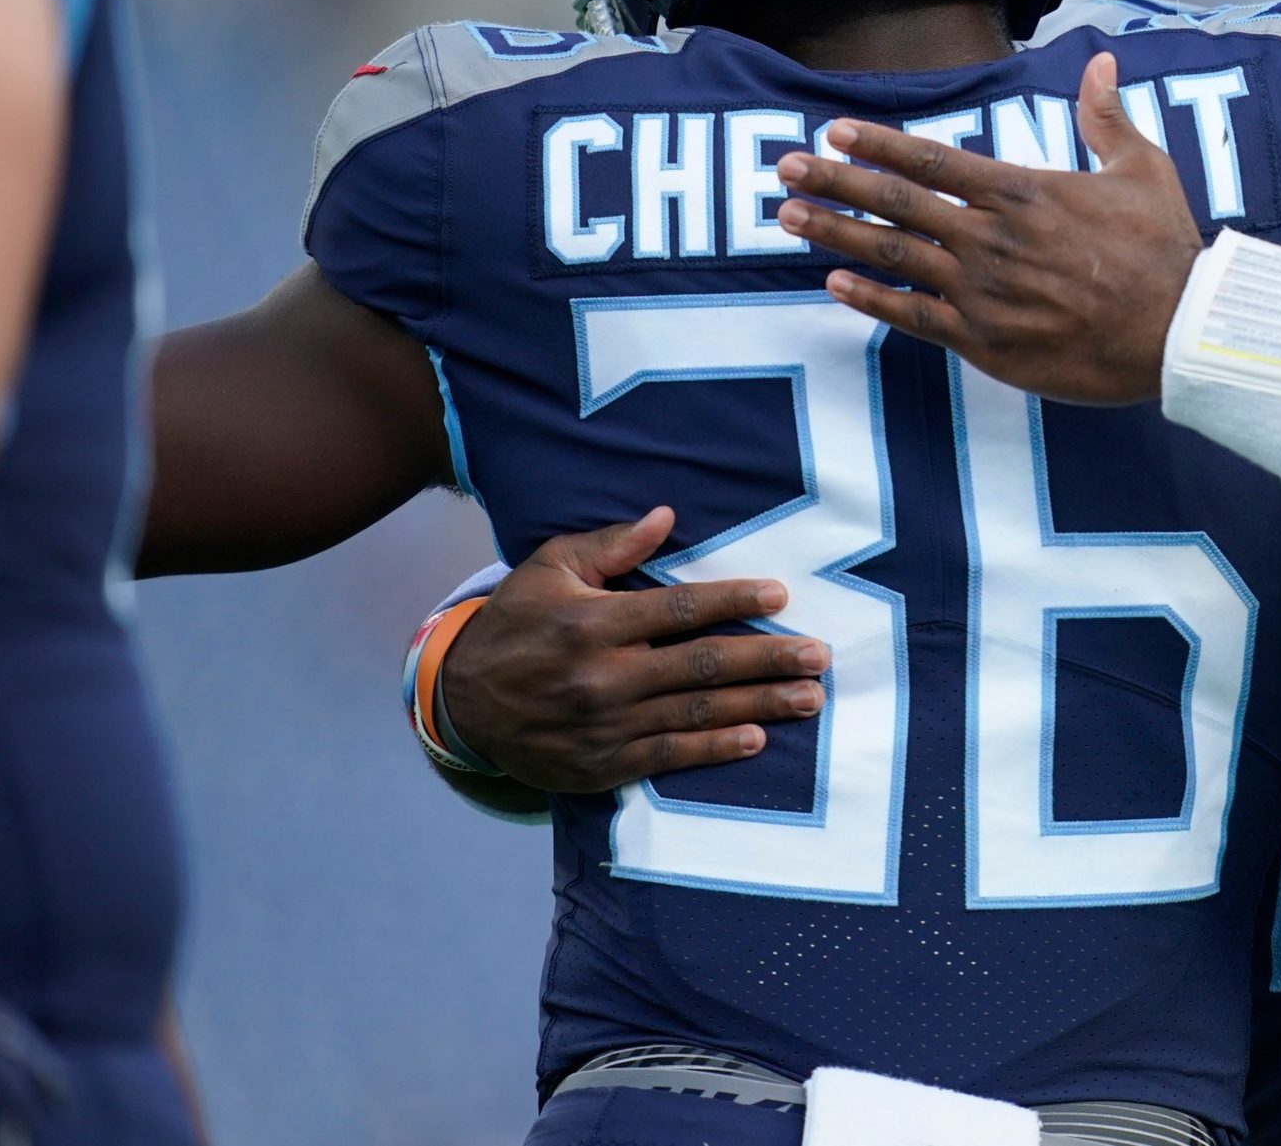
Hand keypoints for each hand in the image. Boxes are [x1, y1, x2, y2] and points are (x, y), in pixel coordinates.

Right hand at [439, 507, 829, 791]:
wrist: (461, 705)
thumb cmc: (516, 623)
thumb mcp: (549, 569)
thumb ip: (611, 545)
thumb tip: (666, 517)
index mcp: (593, 622)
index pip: (679, 609)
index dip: (734, 600)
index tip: (780, 594)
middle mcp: (603, 675)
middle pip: (703, 665)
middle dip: (768, 658)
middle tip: (819, 655)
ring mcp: (605, 725)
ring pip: (697, 713)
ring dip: (759, 705)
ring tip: (808, 698)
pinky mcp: (603, 764)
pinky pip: (669, 756)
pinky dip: (715, 749)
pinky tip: (756, 738)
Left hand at [772, 51, 1201, 405]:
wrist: (1179, 330)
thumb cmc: (1164, 251)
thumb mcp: (1142, 168)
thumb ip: (1106, 116)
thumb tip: (1101, 62)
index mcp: (1022, 191)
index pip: (931, 158)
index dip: (877, 143)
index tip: (835, 132)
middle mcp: (990, 237)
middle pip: (895, 200)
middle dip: (834, 181)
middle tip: (786, 168)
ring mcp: (981, 290)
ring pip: (891, 254)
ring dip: (835, 232)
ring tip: (789, 217)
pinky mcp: (984, 341)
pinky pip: (911, 315)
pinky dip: (870, 298)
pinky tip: (835, 283)